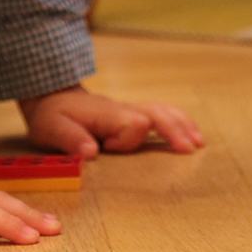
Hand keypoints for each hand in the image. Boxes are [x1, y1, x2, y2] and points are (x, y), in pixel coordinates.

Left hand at [17, 84, 204, 157]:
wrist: (53, 98)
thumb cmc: (53, 117)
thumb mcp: (52, 128)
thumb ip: (71, 139)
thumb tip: (92, 153)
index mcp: (108, 115)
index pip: (133, 125)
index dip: (127, 140)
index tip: (108, 149)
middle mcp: (124, 110)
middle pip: (157, 114)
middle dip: (174, 130)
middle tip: (189, 149)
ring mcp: (130, 111)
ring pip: (164, 111)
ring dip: (182, 125)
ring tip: (199, 143)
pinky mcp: (133, 115)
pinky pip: (162, 113)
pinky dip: (179, 121)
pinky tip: (192, 134)